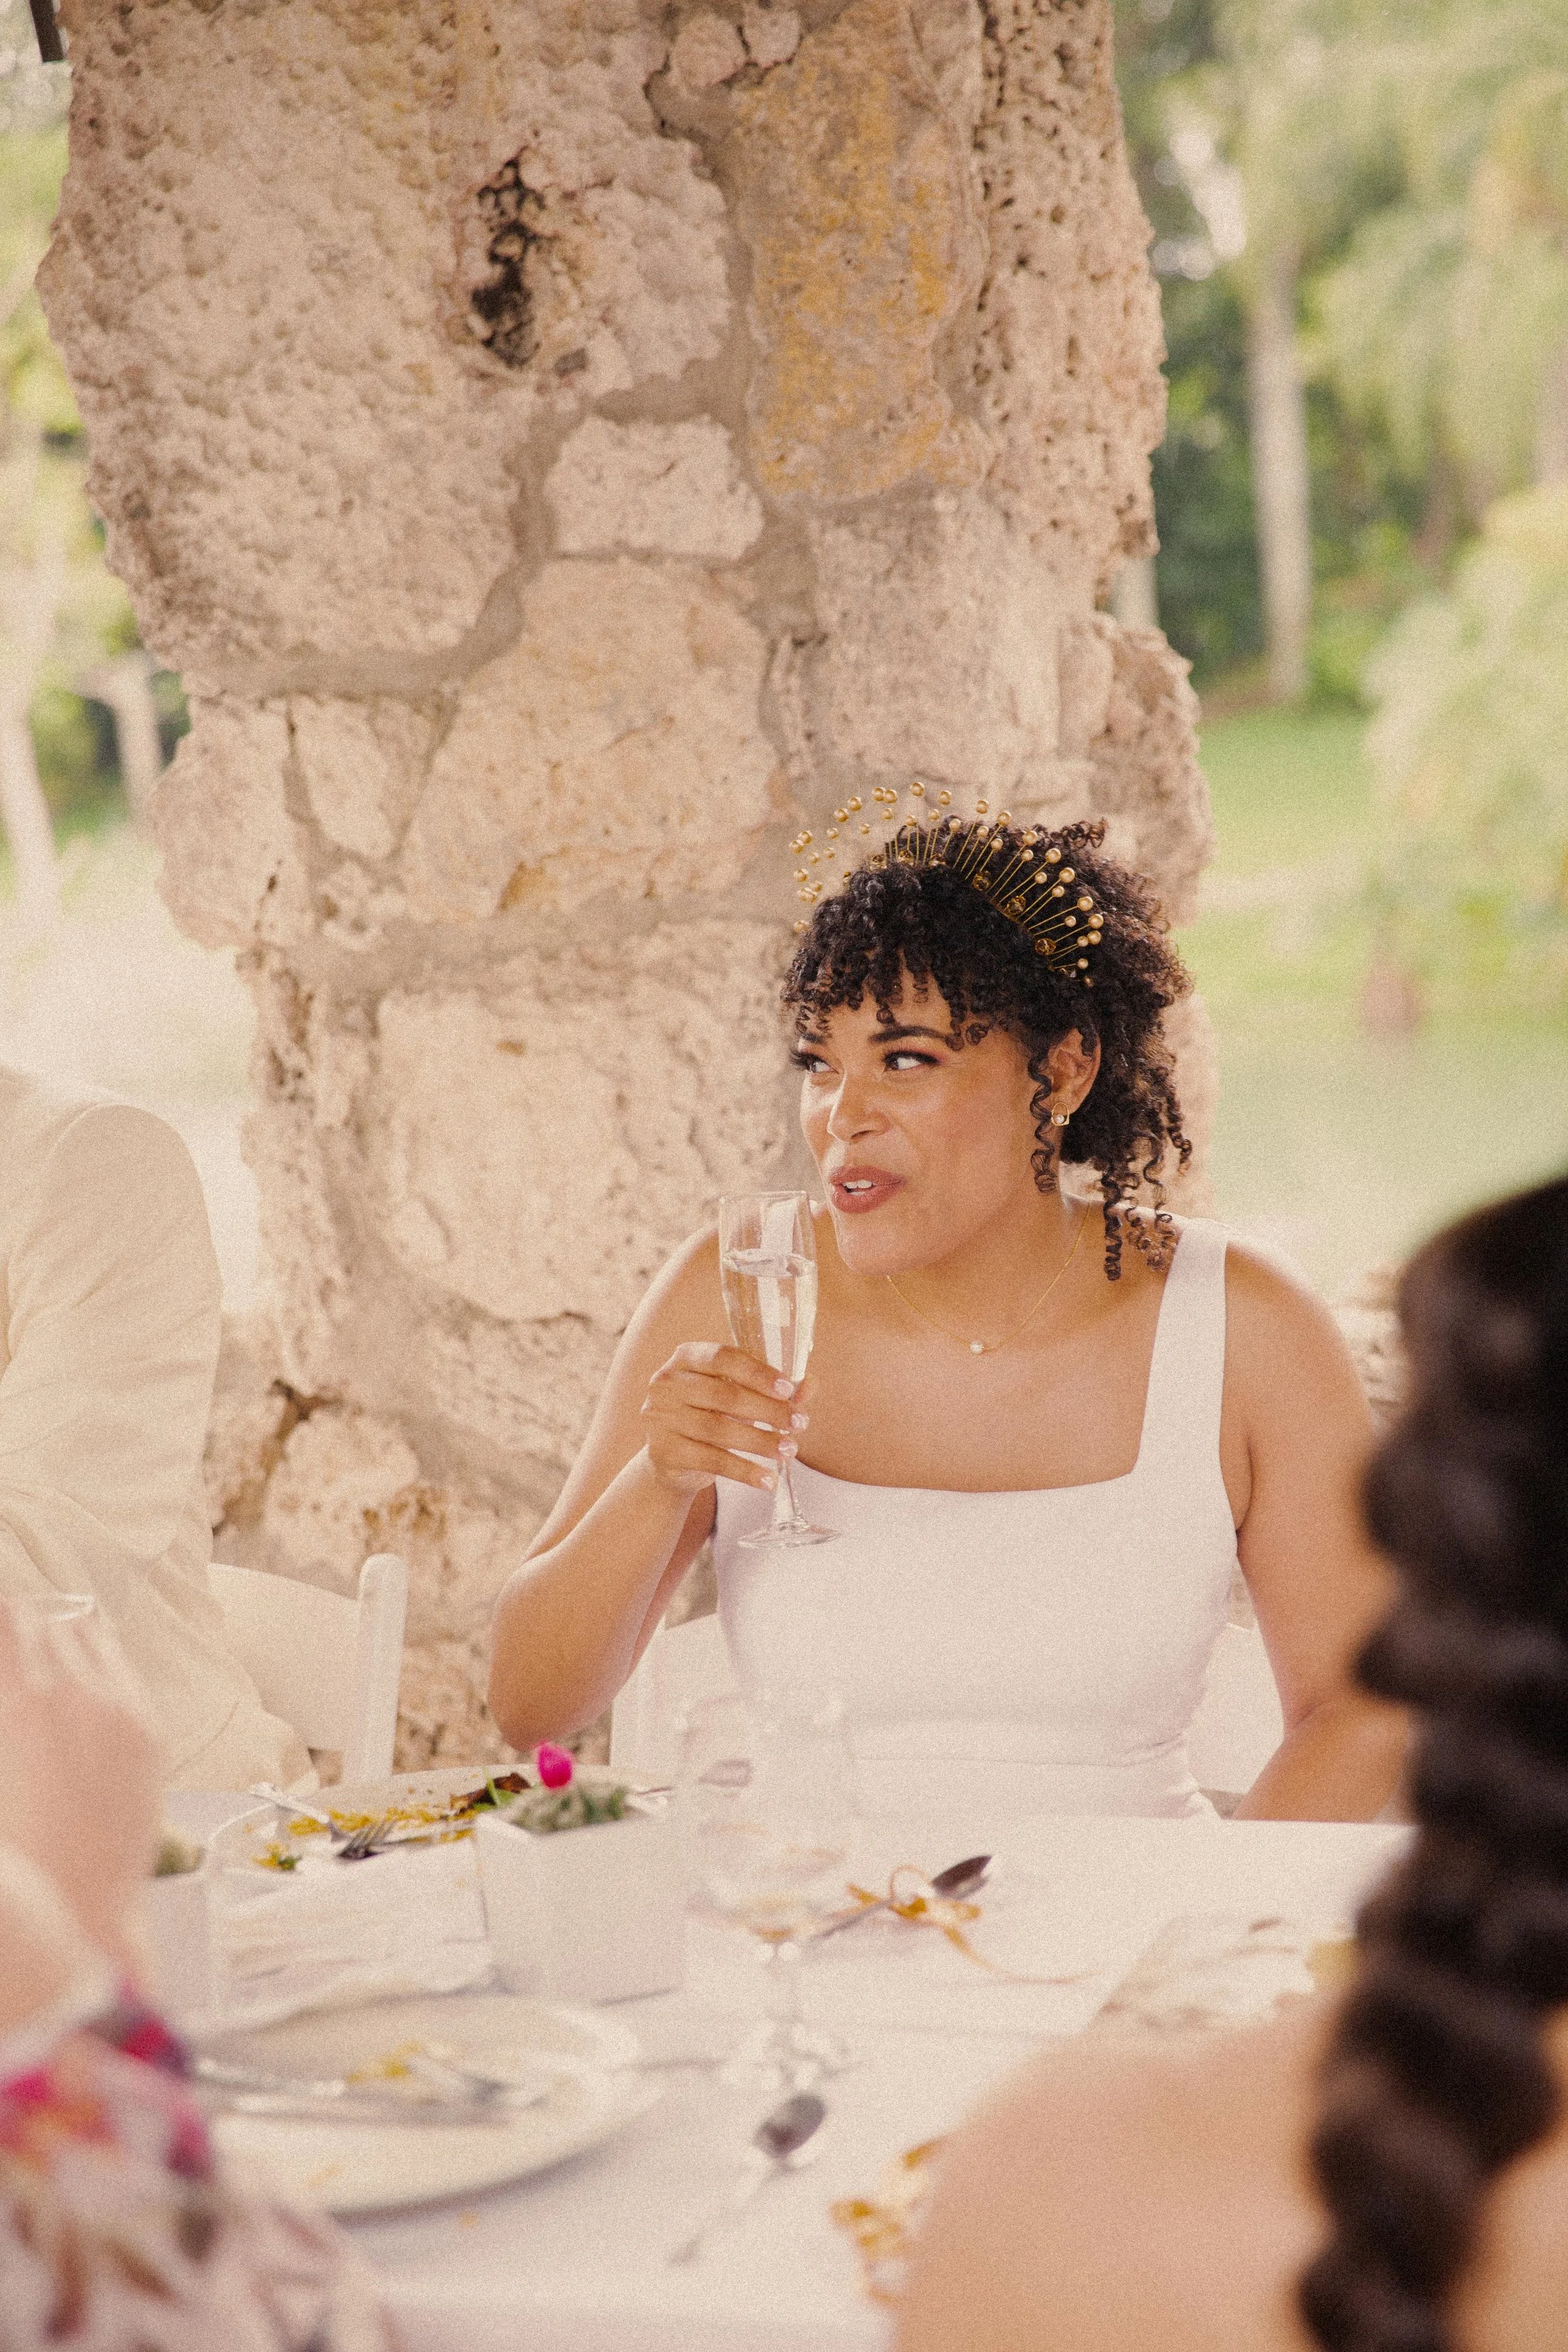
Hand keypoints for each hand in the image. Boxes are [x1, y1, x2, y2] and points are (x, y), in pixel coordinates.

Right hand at [0, 1603, 163, 1970]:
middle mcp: (79, 1693)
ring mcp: (123, 1707)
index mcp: (25, 1700)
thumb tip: (13, 1688)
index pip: (10, 1619)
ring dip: (63, 1635)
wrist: (83, 1902)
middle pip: (48, 1621)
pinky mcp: (151, 1728)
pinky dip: (98, 1661)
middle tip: (10, 1639)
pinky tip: (81, 1673)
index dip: (1, 1619)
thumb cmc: (18, 1849)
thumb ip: (5, 1708)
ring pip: (91, 1635)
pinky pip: (123, 1669)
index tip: (0, 1622)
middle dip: (23, 1626)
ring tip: (42, 1649)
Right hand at [640, 1341, 806, 1497]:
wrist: (671, 1457)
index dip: (758, 1373)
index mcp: (686, 1357)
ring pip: (719, 1430)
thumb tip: (810, 1384)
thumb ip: (773, 1388)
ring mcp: (660, 1417)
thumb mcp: (739, 1396)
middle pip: (724, 1395)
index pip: (723, 1357)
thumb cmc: (710, 1415)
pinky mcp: (663, 1451)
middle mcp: (667, 1383)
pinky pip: (711, 1461)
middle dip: (768, 1410)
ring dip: (760, 1442)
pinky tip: (768, 1479)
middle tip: (799, 1423)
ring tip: (789, 1450)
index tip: (788, 1390)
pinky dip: (744, 1471)